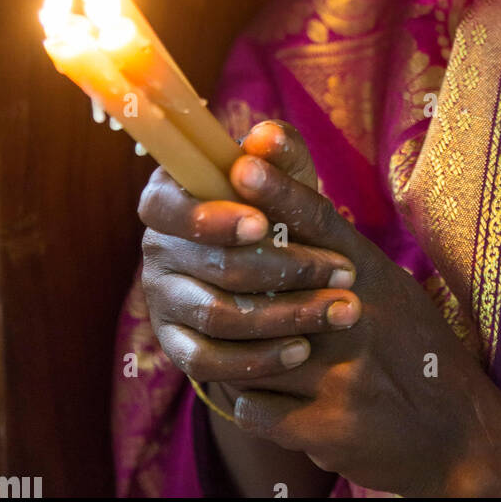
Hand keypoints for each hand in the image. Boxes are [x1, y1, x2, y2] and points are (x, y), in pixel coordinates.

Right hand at [139, 121, 360, 397]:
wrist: (275, 272)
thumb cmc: (278, 209)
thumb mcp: (285, 177)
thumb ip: (281, 153)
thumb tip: (265, 138)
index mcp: (171, 196)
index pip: (165, 206)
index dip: (210, 218)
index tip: (262, 224)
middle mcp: (157, 248)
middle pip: (214, 266)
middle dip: (286, 270)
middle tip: (343, 271)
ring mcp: (163, 299)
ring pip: (218, 316)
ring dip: (286, 315)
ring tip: (340, 309)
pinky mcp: (175, 345)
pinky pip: (208, 363)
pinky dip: (259, 359)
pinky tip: (303, 349)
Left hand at [204, 127, 500, 496]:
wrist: (457, 432)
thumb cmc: (413, 350)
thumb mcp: (388, 288)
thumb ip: (338, 252)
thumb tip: (285, 197)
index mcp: (373, 277)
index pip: (321, 222)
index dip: (280, 190)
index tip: (244, 161)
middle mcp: (359, 317)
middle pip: (278, 280)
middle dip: (235, 267)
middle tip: (198, 252)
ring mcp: (342, 374)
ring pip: (253, 347)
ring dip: (238, 350)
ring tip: (231, 347)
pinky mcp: (328, 426)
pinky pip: (256, 406)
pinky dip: (251, 403)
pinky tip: (263, 399)